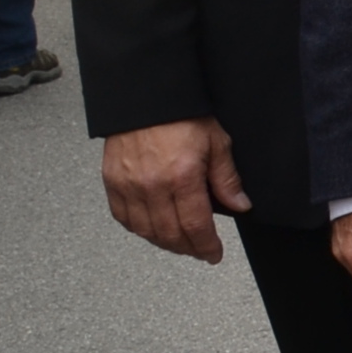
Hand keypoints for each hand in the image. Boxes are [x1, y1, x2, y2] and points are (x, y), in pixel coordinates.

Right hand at [101, 118, 250, 261]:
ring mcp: (128, 187)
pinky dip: (139, 230)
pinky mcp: (112, 183)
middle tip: (200, 251)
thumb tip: (240, 205)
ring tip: (180, 244)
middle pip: (169, 234)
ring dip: (164, 243)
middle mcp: (152, 187)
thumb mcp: (217, 142)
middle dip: (188, 249)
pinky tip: (152, 230)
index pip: (195, 226)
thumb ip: (227, 179)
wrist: (145, 97)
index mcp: (182, 177)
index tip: (214, 254)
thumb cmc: (182, 116)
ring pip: (145, 231)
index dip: (206, 246)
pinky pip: (123, 218)